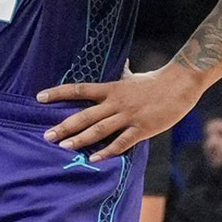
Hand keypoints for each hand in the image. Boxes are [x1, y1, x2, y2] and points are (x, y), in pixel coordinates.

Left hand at [38, 65, 202, 161]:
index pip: (79, 90)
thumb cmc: (157, 80)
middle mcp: (116, 102)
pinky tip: (94, 159)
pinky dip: (107, 152)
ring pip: (99, 130)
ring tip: (64, 147)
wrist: (181, 84)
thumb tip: (122, 62)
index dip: (59, 93)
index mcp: (112, 88)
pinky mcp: (142, 129)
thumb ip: (125, 73)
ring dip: (80, 139)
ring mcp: (129, 116)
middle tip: (47, 135)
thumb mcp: (135, 76)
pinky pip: (121, 143)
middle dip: (65, 126)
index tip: (40, 97)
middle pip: (85, 115)